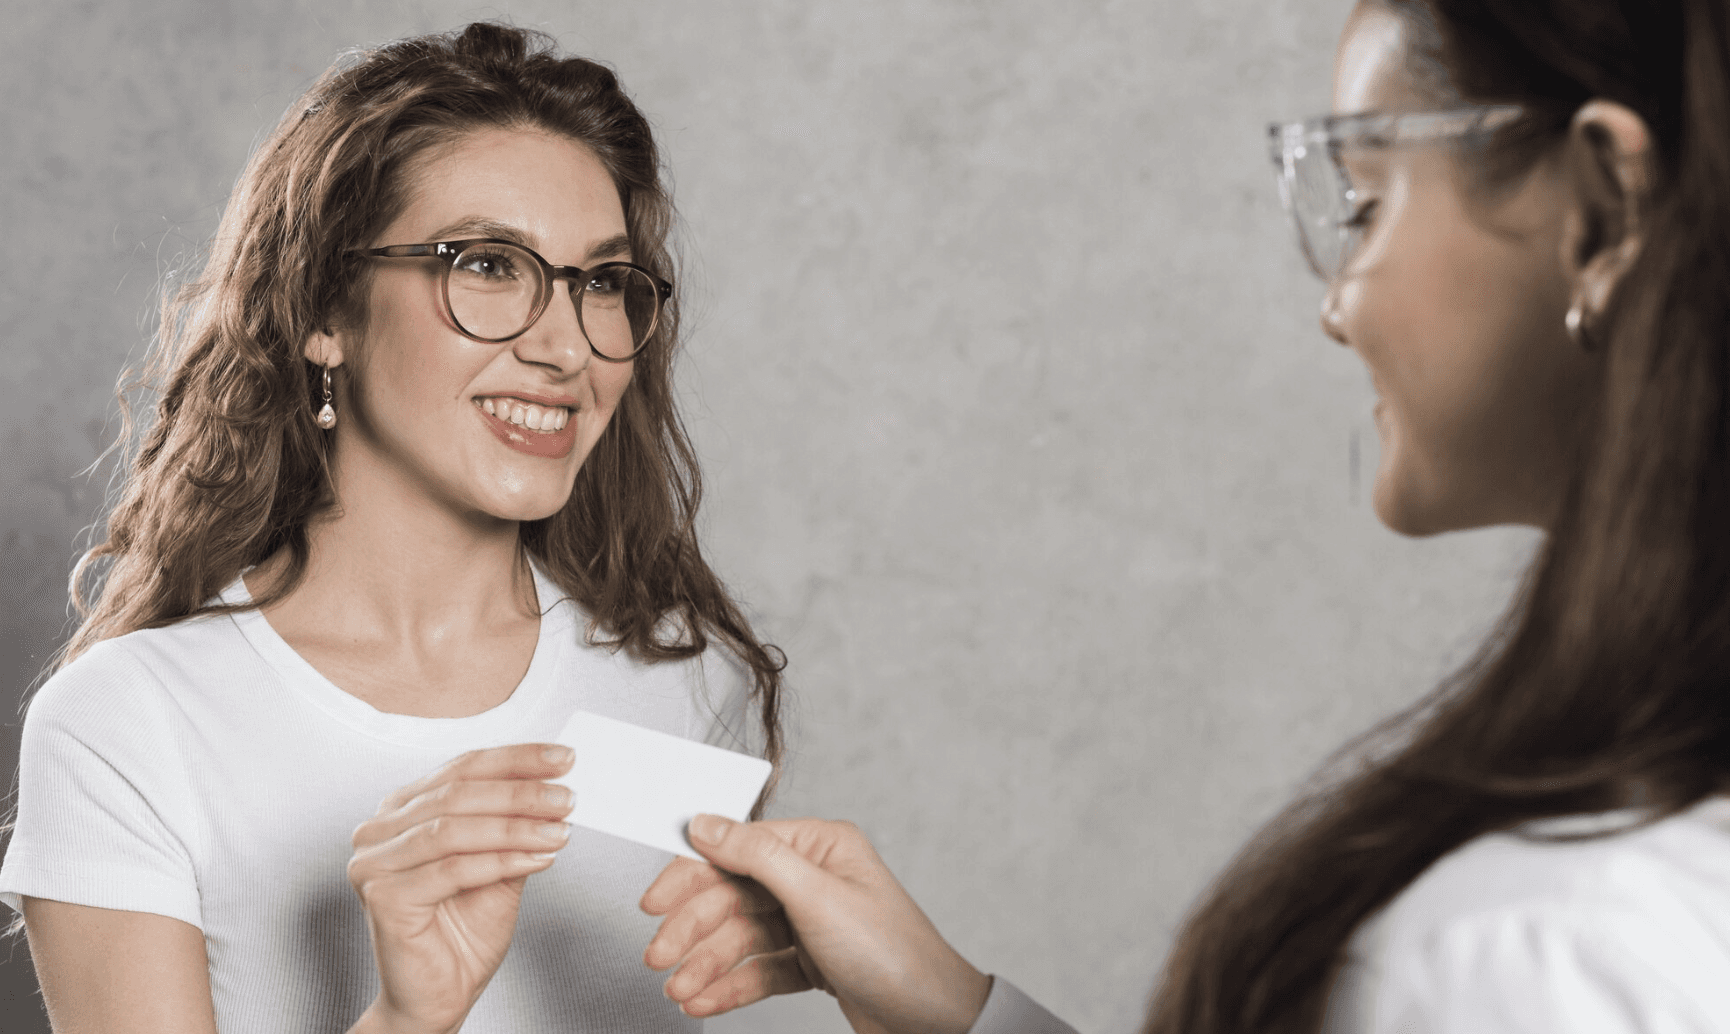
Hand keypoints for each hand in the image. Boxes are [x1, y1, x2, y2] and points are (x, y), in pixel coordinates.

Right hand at [345, 744, 576, 1033]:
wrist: (440, 995)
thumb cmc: (462, 931)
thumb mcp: (501, 865)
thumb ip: (516, 825)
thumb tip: (556, 788)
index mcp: (402, 809)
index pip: (462, 768)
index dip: (516, 759)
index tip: (563, 757)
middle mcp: (379, 829)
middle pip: (457, 793)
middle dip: (521, 792)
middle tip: (567, 796)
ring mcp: (374, 862)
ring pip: (454, 828)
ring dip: (516, 826)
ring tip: (560, 829)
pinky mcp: (383, 896)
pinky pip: (452, 869)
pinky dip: (502, 860)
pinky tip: (540, 858)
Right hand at [640, 816, 990, 1033]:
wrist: (933, 1022)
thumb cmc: (893, 953)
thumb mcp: (817, 896)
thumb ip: (756, 856)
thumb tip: (707, 823)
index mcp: (820, 847)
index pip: (738, 850)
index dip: (690, 876)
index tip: (654, 902)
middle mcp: (814, 880)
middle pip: (733, 897)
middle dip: (693, 930)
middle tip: (659, 958)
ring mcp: (812, 922)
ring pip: (742, 937)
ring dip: (706, 965)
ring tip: (680, 990)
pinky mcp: (812, 962)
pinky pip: (758, 969)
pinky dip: (729, 986)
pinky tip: (704, 1001)